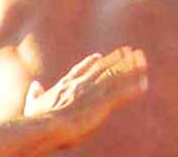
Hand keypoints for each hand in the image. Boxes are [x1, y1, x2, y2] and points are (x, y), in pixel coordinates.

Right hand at [23, 48, 149, 144]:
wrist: (47, 125)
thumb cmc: (38, 119)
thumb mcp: (33, 104)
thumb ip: (35, 94)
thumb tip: (35, 85)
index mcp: (67, 84)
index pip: (81, 70)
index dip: (91, 63)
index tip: (98, 56)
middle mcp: (83, 84)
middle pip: (103, 68)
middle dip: (117, 59)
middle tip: (128, 51)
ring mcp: (93, 92)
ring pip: (116, 77)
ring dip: (131, 69)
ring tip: (143, 62)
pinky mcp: (102, 103)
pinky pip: (123, 94)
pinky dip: (134, 89)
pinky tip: (144, 85)